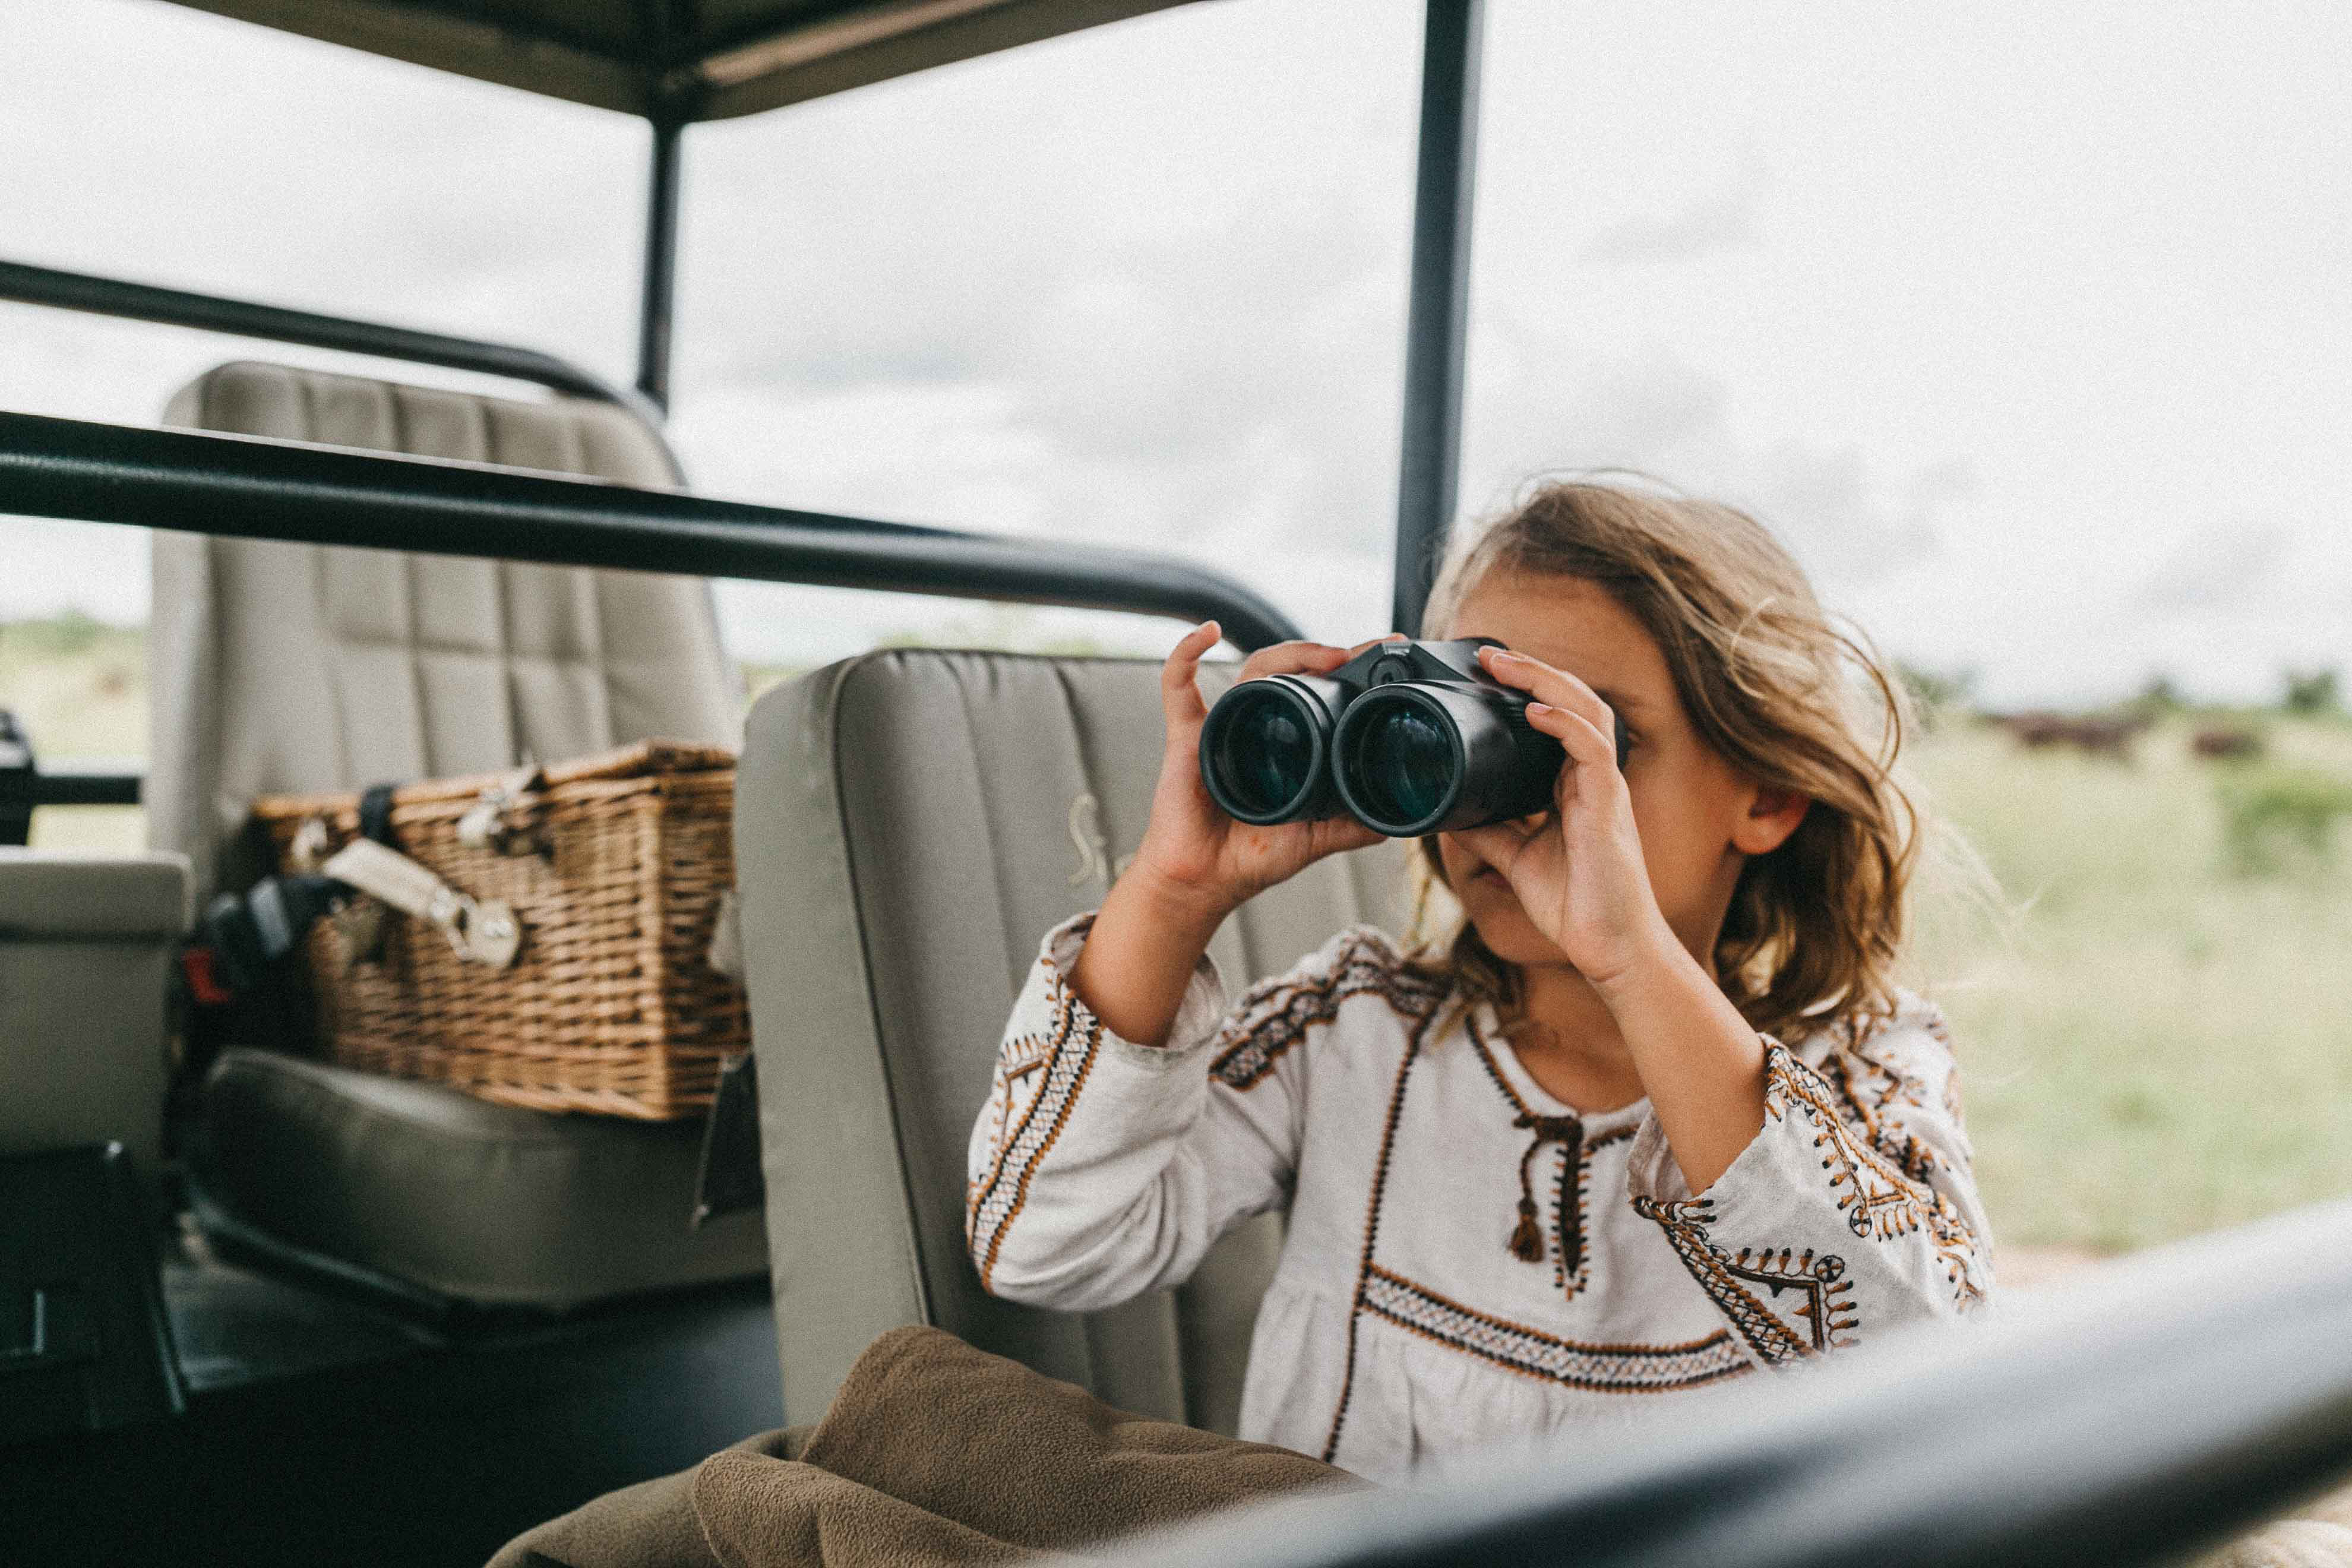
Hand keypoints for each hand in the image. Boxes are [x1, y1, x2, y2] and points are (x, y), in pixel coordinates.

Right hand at [1123, 622, 1389, 922]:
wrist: (1205, 882)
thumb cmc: (1252, 857)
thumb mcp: (1317, 839)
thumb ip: (1354, 827)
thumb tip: (1400, 819)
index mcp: (1288, 740)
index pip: (1320, 688)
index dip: (1350, 667)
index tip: (1387, 649)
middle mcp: (1258, 723)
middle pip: (1292, 668)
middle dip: (1326, 653)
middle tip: (1363, 654)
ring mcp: (1223, 724)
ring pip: (1255, 668)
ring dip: (1291, 652)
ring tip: (1328, 657)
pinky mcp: (1187, 736)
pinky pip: (1177, 684)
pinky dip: (1186, 654)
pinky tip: (1208, 632)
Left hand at [1455, 646, 1677, 993]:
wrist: (1609, 948)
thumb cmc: (1576, 905)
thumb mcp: (1516, 860)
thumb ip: (1489, 832)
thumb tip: (1446, 813)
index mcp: (1573, 786)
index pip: (1555, 720)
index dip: (1527, 690)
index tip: (1486, 675)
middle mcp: (1592, 778)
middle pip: (1572, 702)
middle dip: (1533, 671)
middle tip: (1489, 654)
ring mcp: (1604, 788)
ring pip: (1586, 712)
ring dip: (1545, 681)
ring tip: (1504, 663)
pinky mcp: (1610, 805)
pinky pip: (1592, 749)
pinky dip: (1563, 724)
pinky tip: (1533, 711)